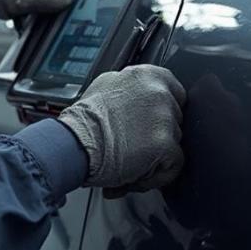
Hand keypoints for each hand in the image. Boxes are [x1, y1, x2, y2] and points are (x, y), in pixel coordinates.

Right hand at [58, 65, 186, 196]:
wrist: (74, 141)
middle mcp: (159, 92)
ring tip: (130, 157)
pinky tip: (136, 171)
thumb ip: (131, 87)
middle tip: (134, 141)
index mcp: (147, 75)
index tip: (153, 120)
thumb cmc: (84, 120)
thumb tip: (136, 94)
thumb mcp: (106, 85)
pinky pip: (173, 165)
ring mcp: (164, 118)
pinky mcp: (166, 145)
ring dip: (157, 154)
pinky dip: (157, 173)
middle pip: (176, 118)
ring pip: (175, 142)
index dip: (164, 109)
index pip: (175, 91)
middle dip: (159, 132)